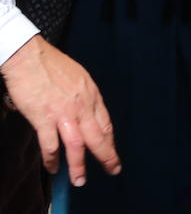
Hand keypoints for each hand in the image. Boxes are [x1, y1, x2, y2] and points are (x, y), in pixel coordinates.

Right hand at [0, 35, 120, 185]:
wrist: (29, 57)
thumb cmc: (52, 65)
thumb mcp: (79, 78)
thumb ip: (84, 97)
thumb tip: (86, 111)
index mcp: (92, 95)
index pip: (106, 124)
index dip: (110, 141)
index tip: (113, 153)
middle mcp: (82, 106)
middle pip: (98, 137)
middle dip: (107, 156)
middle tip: (113, 170)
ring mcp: (63, 113)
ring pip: (77, 146)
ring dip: (79, 166)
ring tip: (80, 180)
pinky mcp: (43, 118)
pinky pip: (50, 144)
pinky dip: (52, 159)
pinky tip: (53, 168)